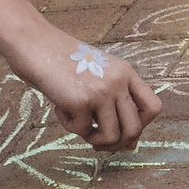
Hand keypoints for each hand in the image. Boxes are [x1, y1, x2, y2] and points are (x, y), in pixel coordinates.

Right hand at [7, 25, 162, 152]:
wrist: (35, 44)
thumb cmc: (62, 62)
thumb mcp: (96, 76)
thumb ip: (114, 104)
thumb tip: (131, 145)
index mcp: (126, 72)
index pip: (153, 107)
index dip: (141, 125)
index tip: (122, 131)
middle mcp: (119, 81)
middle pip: (134, 129)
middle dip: (116, 143)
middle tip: (98, 141)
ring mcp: (102, 91)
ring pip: (111, 136)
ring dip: (92, 138)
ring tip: (77, 124)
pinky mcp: (81, 101)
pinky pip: (82, 130)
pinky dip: (68, 125)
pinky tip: (59, 107)